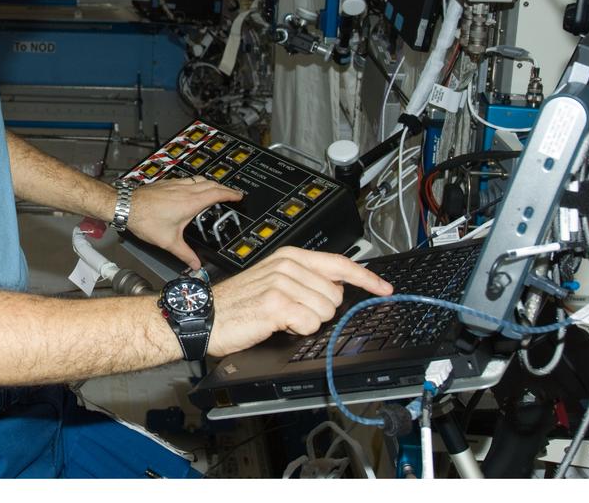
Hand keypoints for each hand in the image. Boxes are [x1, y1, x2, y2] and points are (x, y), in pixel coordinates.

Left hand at [128, 176, 241, 269]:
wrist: (126, 206)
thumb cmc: (145, 220)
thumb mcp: (169, 242)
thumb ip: (185, 254)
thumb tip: (195, 264)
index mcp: (190, 202)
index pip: (217, 193)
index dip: (230, 193)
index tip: (239, 195)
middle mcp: (184, 190)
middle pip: (211, 184)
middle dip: (224, 187)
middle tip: (231, 193)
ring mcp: (175, 185)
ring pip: (199, 179)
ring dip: (210, 183)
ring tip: (215, 189)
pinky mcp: (166, 183)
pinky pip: (187, 179)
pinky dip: (196, 183)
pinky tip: (192, 189)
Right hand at [208, 247, 392, 357]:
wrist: (205, 315)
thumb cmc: (236, 302)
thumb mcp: (272, 281)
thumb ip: (304, 279)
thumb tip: (335, 290)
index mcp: (289, 256)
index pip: (339, 264)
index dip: (366, 278)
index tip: (383, 287)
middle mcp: (287, 266)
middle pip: (335, 295)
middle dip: (320, 310)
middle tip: (291, 311)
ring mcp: (282, 283)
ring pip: (325, 312)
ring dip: (307, 322)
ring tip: (281, 318)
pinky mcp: (276, 304)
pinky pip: (310, 324)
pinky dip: (297, 330)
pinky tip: (277, 325)